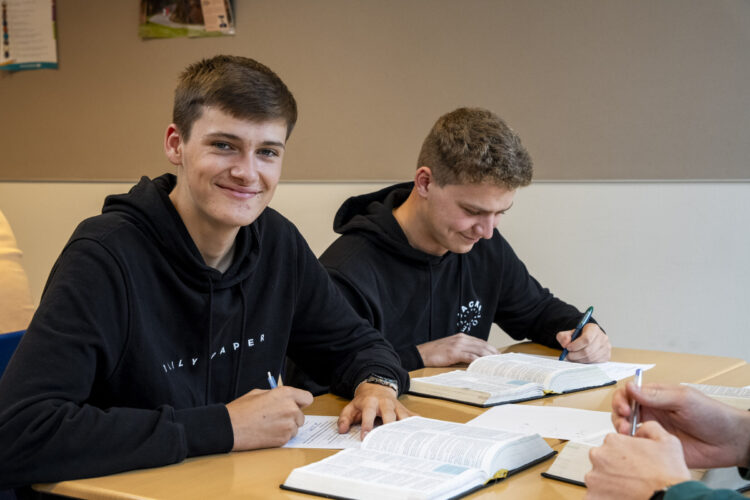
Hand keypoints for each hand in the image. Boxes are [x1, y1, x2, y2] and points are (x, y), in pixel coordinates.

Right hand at [226, 386, 312, 450]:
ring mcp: (288, 425)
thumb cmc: (241, 410)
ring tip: (269, 425)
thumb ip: (277, 395)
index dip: (301, 402)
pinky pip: (288, 437)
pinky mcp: (283, 439)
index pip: (307, 398)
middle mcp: (290, 409)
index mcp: (286, 394)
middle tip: (276, 417)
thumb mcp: (259, 393)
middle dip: (292, 416)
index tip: (296, 405)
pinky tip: (267, 432)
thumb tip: (286, 399)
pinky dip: (280, 436)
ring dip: (286, 427)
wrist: (230, 428)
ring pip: (295, 427)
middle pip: (301, 415)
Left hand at [338, 382, 414, 438]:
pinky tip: (421, 433)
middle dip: (389, 427)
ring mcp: (396, 406)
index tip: (365, 437)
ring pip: (403, 416)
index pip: (368, 414)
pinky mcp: (404, 409)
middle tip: (388, 442)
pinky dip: (417, 424)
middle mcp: (385, 403)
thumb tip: (342, 430)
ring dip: (404, 428)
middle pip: (389, 414)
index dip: (367, 426)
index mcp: (370, 402)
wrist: (377, 387)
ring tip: (405, 442)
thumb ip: (344, 419)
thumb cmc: (363, 401)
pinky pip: (412, 416)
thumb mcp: (351, 407)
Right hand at [416, 333, 497, 365]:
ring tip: (496, 364)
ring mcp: (458, 345)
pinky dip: (478, 361)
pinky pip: (470, 357)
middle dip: (493, 353)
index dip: (491, 348)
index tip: (498, 355)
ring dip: (489, 357)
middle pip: (482, 345)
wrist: (422, 353)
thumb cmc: (436, 352)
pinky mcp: (454, 352)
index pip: (481, 342)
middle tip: (502, 361)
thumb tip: (474, 358)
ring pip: (479, 350)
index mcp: (462, 337)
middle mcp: (462, 339)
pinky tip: (483, 366)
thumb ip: (463, 350)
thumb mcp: (451, 348)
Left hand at [556, 323, 610, 362]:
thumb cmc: (578, 336)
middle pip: (588, 350)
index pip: (586, 339)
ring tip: (572, 357)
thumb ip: (563, 336)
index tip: (568, 348)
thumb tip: (565, 343)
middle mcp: (602, 337)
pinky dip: (585, 362)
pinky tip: (580, 359)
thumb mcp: (568, 333)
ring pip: (591, 357)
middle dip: (575, 355)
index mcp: (593, 328)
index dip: (576, 345)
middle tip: (568, 355)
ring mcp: (606, 347)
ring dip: (579, 360)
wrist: (588, 339)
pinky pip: (594, 362)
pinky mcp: (607, 356)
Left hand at [585, 421, 690, 499]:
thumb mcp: (667, 441)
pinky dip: (605, 497)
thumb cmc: (667, 475)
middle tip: (631, 476)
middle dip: (614, 467)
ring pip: (598, 478)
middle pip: (603, 460)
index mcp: (612, 441)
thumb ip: (650, 427)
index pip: (612, 444)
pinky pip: (596, 495)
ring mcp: (594, 478)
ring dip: (608, 483)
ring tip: (628, 489)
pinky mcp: (594, 496)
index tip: (631, 462)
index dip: (624, 453)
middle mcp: (599, 457)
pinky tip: (621, 497)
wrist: (669, 499)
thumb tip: (642, 428)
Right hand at [611, 382, 749, 468]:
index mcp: (655, 397)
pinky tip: (637, 447)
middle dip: (619, 417)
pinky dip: (632, 447)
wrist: (729, 442)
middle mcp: (651, 412)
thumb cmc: (712, 415)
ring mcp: (653, 430)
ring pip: (627, 429)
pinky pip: (638, 447)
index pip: (628, 393)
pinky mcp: (657, 448)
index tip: (626, 409)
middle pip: (622, 412)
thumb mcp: (684, 399)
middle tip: (626, 425)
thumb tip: (630, 387)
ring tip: (629, 436)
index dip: (622, 400)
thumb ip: (656, 395)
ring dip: (623, 431)